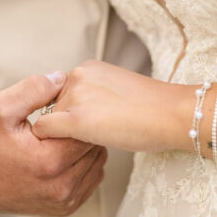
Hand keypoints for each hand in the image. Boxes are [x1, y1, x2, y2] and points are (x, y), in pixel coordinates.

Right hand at [0, 72, 107, 216]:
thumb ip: (33, 89)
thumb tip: (61, 79)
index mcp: (49, 162)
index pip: (87, 129)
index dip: (77, 114)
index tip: (60, 110)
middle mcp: (61, 186)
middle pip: (95, 146)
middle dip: (82, 130)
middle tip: (62, 122)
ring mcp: (64, 201)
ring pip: (97, 163)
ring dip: (84, 147)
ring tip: (61, 138)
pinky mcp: (65, 208)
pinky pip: (91, 180)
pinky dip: (83, 165)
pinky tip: (63, 154)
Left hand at [32, 60, 189, 151]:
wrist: (172, 114)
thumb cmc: (153, 109)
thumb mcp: (117, 90)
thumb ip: (95, 94)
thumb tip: (84, 113)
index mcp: (87, 67)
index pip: (61, 91)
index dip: (69, 111)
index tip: (85, 124)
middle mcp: (77, 76)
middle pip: (53, 105)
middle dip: (64, 122)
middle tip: (89, 136)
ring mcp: (75, 97)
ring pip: (48, 118)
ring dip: (61, 133)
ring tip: (92, 142)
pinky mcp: (76, 120)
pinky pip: (44, 130)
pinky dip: (49, 141)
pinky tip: (70, 148)